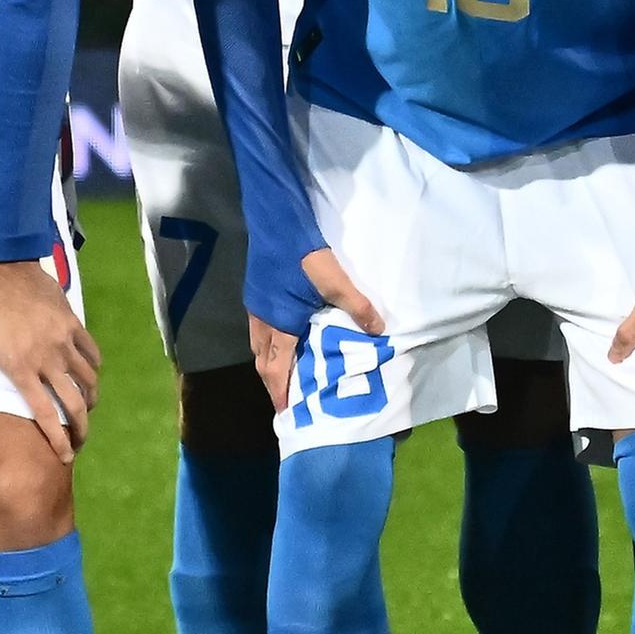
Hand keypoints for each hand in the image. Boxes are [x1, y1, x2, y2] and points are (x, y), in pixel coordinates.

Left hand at [0, 256, 102, 460]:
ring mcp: (63, 340)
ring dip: (89, 399)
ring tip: (85, 410)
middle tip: (79, 441)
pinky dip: (93, 368)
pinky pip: (91, 352)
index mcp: (19, 367)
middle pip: (74, 402)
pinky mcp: (72, 324)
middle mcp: (47, 358)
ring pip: (88, 379)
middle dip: (81, 427)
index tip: (65, 456)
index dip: (57, 438)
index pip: (44, 412)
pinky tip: (89, 375)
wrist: (5, 266)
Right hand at [246, 247, 387, 413]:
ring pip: (259, 346)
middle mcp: (263, 321)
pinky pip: (259, 331)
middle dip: (273, 383)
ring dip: (270, 363)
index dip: (280, 393)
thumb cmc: (302, 254)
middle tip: (287, 399)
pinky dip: (269, 344)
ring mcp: (256, 306)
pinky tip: (283, 337)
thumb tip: (378, 331)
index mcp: (280, 324)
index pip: (277, 369)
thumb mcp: (335, 280)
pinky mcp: (256, 293)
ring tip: (285, 374)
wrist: (275, 220)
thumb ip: (357, 307)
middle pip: (263, 362)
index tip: (286, 413)